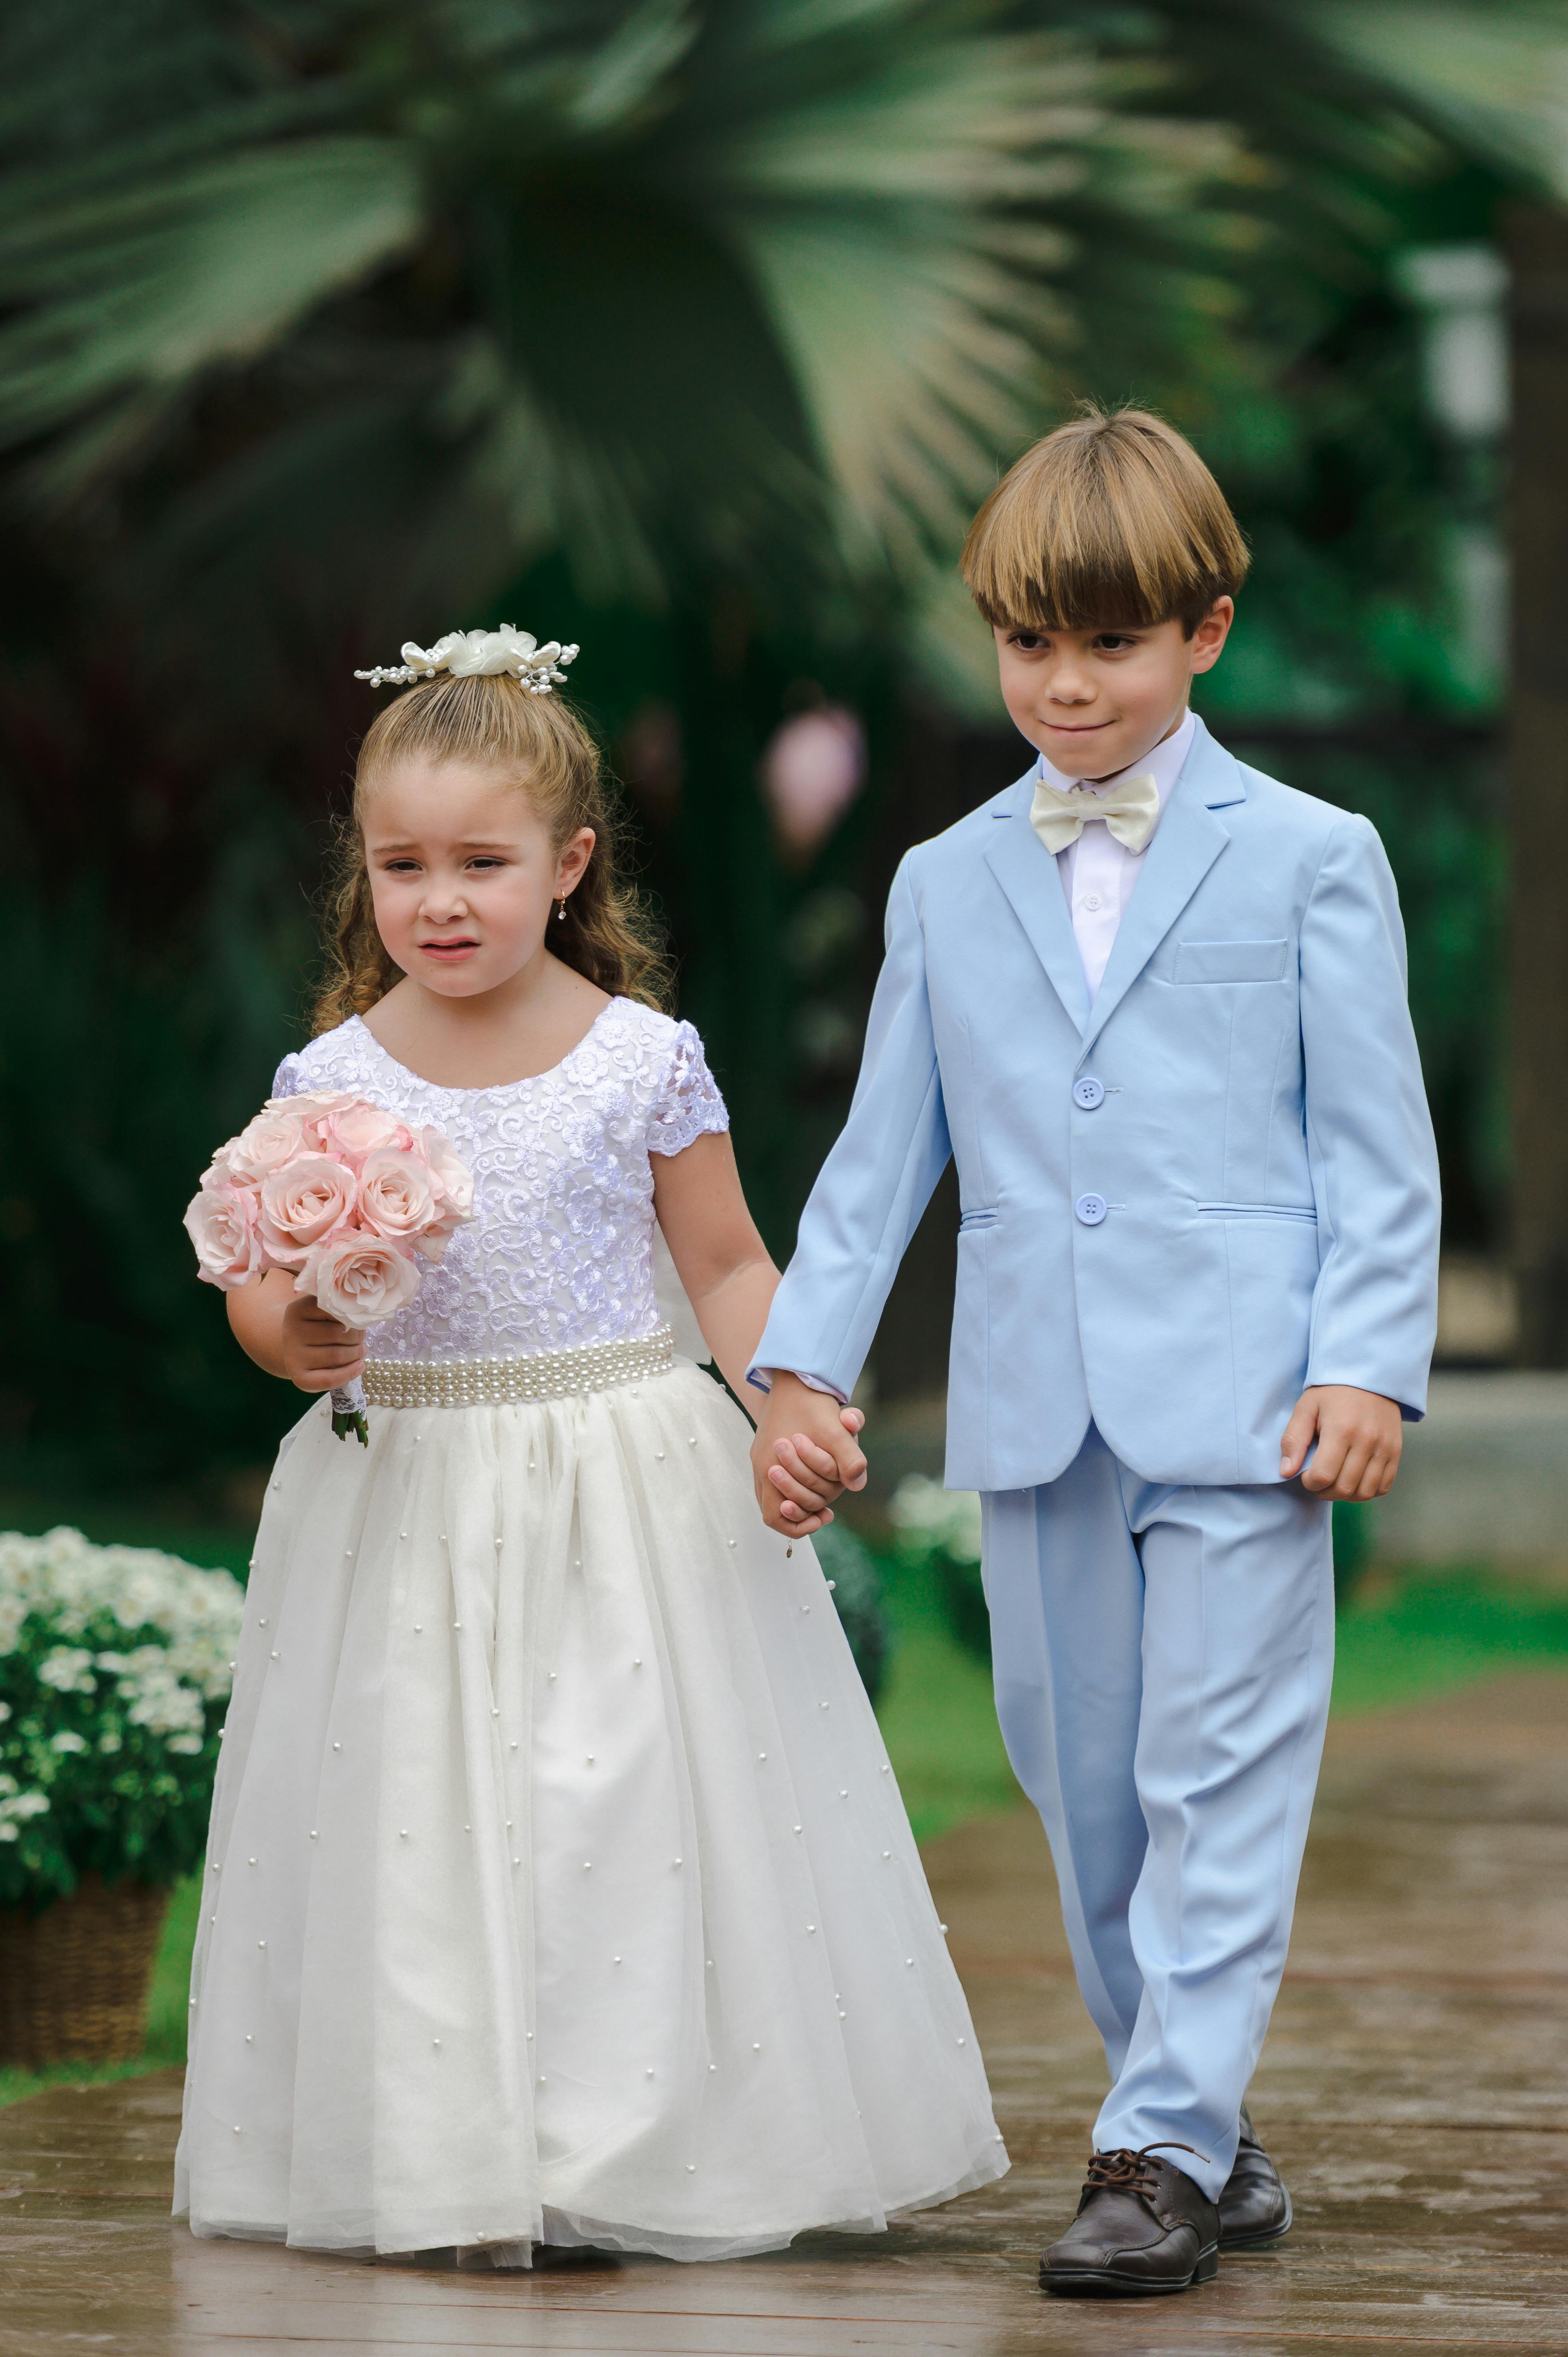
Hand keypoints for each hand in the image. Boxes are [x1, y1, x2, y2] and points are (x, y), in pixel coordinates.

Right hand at [280, 1294, 364, 1394]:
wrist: (294, 1349)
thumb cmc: (314, 1327)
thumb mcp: (321, 1312)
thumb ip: (336, 1310)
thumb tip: (361, 1320)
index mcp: (297, 1309)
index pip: (334, 1310)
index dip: (352, 1317)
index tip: (357, 1320)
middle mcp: (291, 1332)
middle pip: (338, 1334)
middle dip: (358, 1337)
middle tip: (361, 1339)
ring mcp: (293, 1356)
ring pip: (337, 1355)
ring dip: (357, 1353)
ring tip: (361, 1351)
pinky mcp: (299, 1378)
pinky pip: (330, 1378)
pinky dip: (350, 1373)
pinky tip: (359, 1366)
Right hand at [750, 1375, 867, 1537]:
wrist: (794, 1373)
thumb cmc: (811, 1401)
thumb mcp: (835, 1429)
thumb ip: (849, 1459)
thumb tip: (857, 1485)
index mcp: (769, 1464)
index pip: (775, 1515)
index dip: (798, 1525)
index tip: (823, 1517)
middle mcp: (761, 1464)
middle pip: (776, 1507)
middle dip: (804, 1511)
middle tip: (826, 1512)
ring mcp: (761, 1456)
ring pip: (775, 1494)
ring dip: (800, 1498)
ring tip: (824, 1501)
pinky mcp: (766, 1448)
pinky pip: (775, 1479)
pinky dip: (795, 1484)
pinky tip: (816, 1477)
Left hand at [1280, 1384, 1402, 1500]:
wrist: (1369, 1376)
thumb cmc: (1332, 1392)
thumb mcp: (1306, 1408)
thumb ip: (1293, 1440)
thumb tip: (1286, 1471)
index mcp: (1341, 1429)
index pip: (1324, 1475)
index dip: (1309, 1482)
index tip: (1306, 1474)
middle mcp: (1366, 1441)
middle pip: (1344, 1488)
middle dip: (1325, 1492)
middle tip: (1318, 1481)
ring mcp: (1384, 1448)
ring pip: (1365, 1492)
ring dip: (1345, 1495)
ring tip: (1334, 1483)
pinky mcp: (1396, 1451)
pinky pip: (1383, 1486)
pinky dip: (1367, 1491)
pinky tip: (1353, 1481)